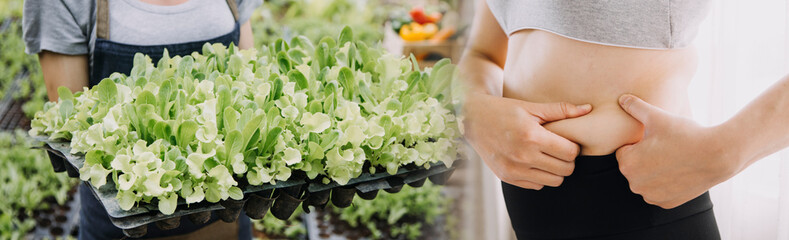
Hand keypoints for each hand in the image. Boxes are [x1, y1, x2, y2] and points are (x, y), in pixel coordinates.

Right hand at [462, 93, 591, 189]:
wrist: (472, 120)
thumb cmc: (504, 110)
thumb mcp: (531, 106)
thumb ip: (561, 110)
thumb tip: (589, 109)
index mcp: (531, 136)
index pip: (570, 153)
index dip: (574, 147)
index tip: (567, 141)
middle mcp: (523, 156)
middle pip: (565, 169)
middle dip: (567, 160)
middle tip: (560, 149)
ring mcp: (514, 169)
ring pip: (554, 181)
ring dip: (555, 170)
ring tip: (548, 156)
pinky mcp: (507, 177)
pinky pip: (537, 185)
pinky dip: (540, 176)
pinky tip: (534, 162)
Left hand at [616, 94, 737, 208]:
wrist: (718, 155)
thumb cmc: (685, 134)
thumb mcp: (657, 116)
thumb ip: (635, 107)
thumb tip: (621, 98)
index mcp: (627, 164)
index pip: (624, 150)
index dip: (639, 142)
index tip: (656, 138)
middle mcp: (635, 184)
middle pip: (634, 166)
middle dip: (644, 157)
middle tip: (666, 147)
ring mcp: (651, 196)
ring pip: (646, 179)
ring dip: (654, 171)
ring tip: (673, 157)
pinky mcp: (666, 203)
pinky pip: (659, 191)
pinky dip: (666, 183)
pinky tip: (678, 171)